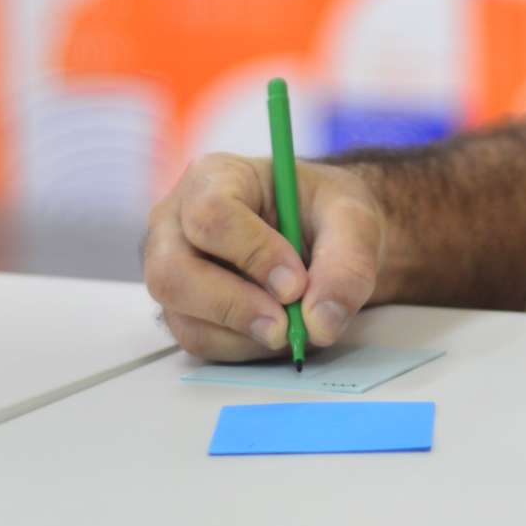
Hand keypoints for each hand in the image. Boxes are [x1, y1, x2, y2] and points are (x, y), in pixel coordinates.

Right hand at [141, 154, 384, 360]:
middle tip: (286, 327)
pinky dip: (243, 348)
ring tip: (293, 325)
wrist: (320, 237)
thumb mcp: (353, 219)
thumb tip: (320, 322)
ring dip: (244, 334)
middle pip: (173, 272)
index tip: (296, 283)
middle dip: (234, 306)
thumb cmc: (325, 213)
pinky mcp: (183, 309)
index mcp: (214, 177)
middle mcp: (177, 222)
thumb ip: (346, 263)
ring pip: (184, 317)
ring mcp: (172, 269)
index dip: (252, 253)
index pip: (210, 215)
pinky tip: (276, 329)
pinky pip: (200, 342)